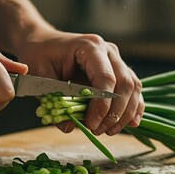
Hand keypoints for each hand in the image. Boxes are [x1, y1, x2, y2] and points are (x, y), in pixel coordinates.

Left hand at [17, 29, 143, 134]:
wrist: (42, 43)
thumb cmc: (39, 57)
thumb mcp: (41, 78)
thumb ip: (54, 102)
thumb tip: (70, 127)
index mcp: (89, 47)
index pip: (105, 78)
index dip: (102, 105)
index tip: (91, 124)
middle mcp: (108, 50)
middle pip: (125, 84)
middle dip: (115, 113)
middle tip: (98, 130)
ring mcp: (115, 59)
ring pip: (133, 87)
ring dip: (125, 113)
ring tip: (108, 131)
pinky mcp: (118, 69)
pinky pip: (133, 88)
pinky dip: (134, 107)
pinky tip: (130, 123)